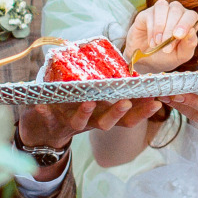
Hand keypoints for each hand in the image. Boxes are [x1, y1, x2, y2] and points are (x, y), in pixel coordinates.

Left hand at [19, 98, 163, 148]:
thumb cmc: (73, 108)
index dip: (142, 111)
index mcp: (103, 115)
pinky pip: (46, 117)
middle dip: (117, 113)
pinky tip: (41, 105)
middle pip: (108, 123)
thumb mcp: (93, 100)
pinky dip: (44, 111)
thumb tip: (129, 67)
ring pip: (81, 122)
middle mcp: (90, 121)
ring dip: (85, 112)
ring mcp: (69, 122)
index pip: (127, 116)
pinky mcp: (49, 121)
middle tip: (126, 103)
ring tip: (87, 102)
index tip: (156, 101)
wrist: (43, 130)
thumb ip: (107, 87)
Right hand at [125, 0, 197, 73]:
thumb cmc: (168, 56)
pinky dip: (151, 30)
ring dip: (160, 27)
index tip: (178, 36)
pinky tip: (152, 43)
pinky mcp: (146, 14)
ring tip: (158, 43)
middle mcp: (176, 12)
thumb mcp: (181, 55)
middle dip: (170, 30)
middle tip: (166, 48)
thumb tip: (192, 31)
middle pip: (176, 10)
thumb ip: (189, 44)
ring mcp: (161, 11)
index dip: (185, 23)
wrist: (147, 62)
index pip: (191, 15)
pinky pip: (150, 15)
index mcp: (188, 21)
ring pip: (163, 7)